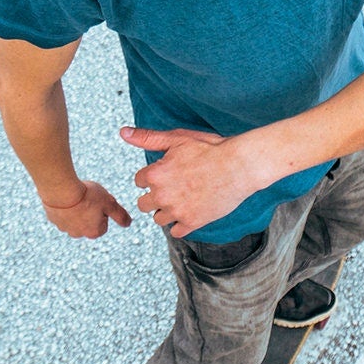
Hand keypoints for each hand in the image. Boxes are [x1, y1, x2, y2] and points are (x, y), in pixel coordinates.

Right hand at [41, 179, 131, 239]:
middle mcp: (78, 234)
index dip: (103, 211)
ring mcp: (64, 228)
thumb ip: (120, 215)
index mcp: (94, 232)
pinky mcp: (53, 219)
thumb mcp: (109, 203)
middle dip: (89, 212)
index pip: (104, 224)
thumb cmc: (87, 195)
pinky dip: (64, 207)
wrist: (61, 190)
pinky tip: (65, 197)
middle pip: (88, 223)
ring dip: (76, 210)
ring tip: (75, 197)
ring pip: (74, 219)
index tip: (98, 202)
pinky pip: (61, 214)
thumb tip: (128, 224)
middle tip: (87, 198)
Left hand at [121, 127, 268, 238]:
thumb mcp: (177, 138)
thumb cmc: (210, 148)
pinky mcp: (192, 223)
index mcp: (155, 174)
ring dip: (166, 211)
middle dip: (155, 196)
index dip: (153, 176)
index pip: (139, 181)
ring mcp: (177, 211)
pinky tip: (190, 211)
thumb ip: (148, 138)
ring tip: (183, 199)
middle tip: (174, 188)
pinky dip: (180, 224)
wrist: (240, 166)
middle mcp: (162, 195)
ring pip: (158, 219)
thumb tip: (123, 132)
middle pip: (143, 204)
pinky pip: (175, 231)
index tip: (167, 173)